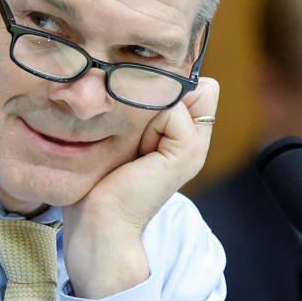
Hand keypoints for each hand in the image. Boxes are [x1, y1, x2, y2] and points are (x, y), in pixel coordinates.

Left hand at [62, 77, 219, 298]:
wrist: (102, 223)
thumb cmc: (102, 181)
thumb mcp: (125, 134)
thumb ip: (146, 109)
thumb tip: (149, 77)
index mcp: (185, 134)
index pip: (197, 85)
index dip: (169, 89)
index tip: (139, 120)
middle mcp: (197, 139)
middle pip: (199, 87)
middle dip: (164, 95)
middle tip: (139, 132)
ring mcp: (196, 146)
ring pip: (182, 93)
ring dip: (151, 109)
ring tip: (136, 143)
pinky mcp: (186, 152)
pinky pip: (171, 110)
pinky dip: (149, 121)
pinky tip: (138, 149)